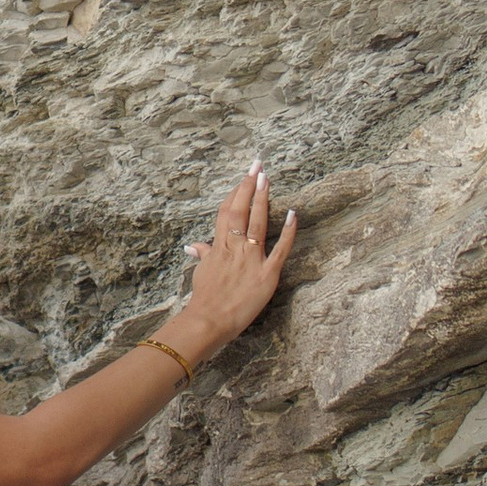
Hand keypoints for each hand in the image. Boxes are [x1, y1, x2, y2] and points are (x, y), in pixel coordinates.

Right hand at [176, 165, 296, 358]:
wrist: (208, 320)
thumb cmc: (204, 299)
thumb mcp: (202, 272)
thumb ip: (203, 255)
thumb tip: (194, 245)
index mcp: (220, 246)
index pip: (227, 211)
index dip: (235, 192)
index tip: (244, 177)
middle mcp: (235, 247)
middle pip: (241, 210)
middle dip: (249, 186)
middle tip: (257, 166)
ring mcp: (252, 259)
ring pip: (257, 222)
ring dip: (262, 199)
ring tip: (267, 178)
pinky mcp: (267, 274)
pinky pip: (280, 249)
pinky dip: (287, 231)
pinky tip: (292, 214)